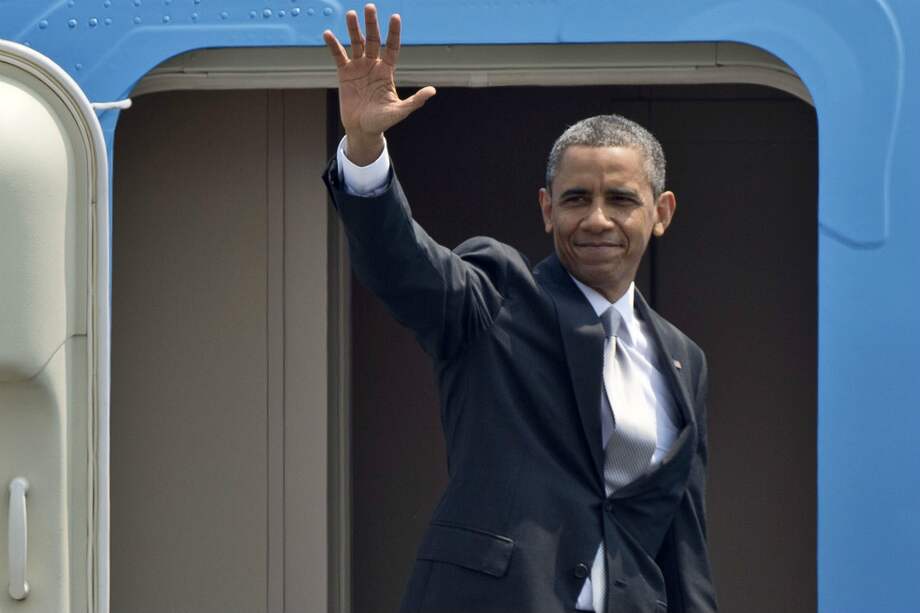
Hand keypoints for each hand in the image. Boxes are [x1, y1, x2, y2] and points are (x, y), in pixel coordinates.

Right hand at [323, 4, 435, 164]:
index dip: (393, 33)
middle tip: (370, 7)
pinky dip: (333, 45)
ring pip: (356, 44)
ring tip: (351, 15)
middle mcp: (373, 65)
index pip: (392, 47)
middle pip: (373, 40)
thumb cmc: (382, 121)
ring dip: (354, 29)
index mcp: (387, 71)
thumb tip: (432, 91)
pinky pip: (338, 56)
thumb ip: (415, 101)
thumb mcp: (399, 111)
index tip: (395, 17)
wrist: (362, 130)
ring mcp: (358, 67)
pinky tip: (328, 34)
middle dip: (372, 24)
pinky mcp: (344, 73)